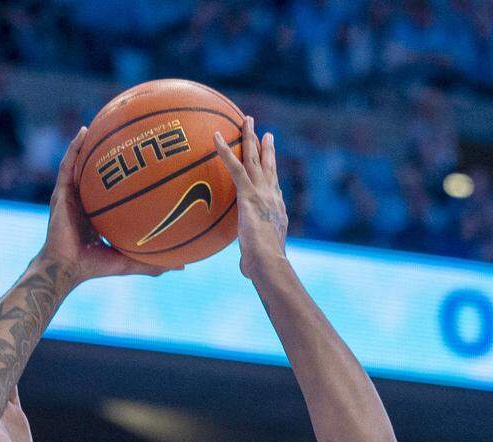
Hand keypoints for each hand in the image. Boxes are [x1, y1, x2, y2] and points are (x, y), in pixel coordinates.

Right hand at [39, 129, 169, 286]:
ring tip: (104, 121)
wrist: (66, 268)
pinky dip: (74, 147)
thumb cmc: (94, 267)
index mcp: (100, 213)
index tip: (147, 161)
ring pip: (83, 163)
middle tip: (130, 135)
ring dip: (92, 143)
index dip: (128, 175)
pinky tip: (84, 131)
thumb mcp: (128, 261)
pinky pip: (67, 165)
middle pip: (100, 172)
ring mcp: (73, 195)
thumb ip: (152, 262)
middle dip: (111, 155)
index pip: (115, 190)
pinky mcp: (60, 193)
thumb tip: (183, 267)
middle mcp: (87, 200)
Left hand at [214, 116, 287, 278]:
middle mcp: (272, 196)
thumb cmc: (263, 267)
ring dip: (250, 137)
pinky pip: (234, 166)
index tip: (271, 163)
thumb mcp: (256, 262)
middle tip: (266, 133)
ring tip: (247, 120)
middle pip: (269, 166)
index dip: (272, 174)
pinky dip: (224, 150)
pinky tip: (215, 136)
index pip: (274, 188)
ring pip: (255, 158)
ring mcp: (262, 192)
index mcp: (276, 211)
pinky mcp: (248, 193)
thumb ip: (249, 261)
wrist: (268, 261)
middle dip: (267, 148)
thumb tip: (245, 270)